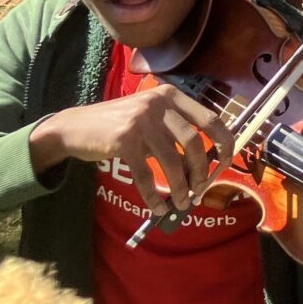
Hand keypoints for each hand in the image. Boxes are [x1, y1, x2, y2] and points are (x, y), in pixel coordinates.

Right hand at [31, 86, 233, 218]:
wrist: (75, 127)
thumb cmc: (120, 126)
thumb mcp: (151, 117)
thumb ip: (176, 131)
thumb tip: (204, 165)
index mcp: (171, 96)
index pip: (210, 118)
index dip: (224, 142)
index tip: (227, 161)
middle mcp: (158, 104)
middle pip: (193, 143)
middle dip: (201, 171)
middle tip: (200, 189)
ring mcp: (140, 121)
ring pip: (171, 161)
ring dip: (179, 187)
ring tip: (180, 203)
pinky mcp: (123, 140)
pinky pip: (145, 174)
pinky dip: (153, 195)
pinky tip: (157, 207)